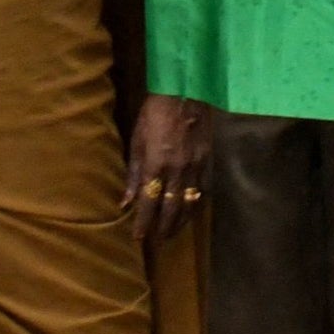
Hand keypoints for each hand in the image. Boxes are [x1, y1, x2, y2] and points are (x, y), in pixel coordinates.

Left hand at [124, 93, 211, 246]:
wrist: (185, 93)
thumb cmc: (154, 114)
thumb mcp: (137, 140)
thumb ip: (132, 172)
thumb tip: (125, 201)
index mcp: (156, 165)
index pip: (148, 202)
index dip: (144, 223)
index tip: (139, 238)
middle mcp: (177, 170)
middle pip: (171, 208)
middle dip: (164, 227)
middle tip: (158, 241)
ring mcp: (196, 166)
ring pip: (190, 202)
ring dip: (181, 221)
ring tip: (174, 232)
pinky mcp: (208, 160)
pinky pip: (204, 189)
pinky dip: (197, 204)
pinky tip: (192, 211)